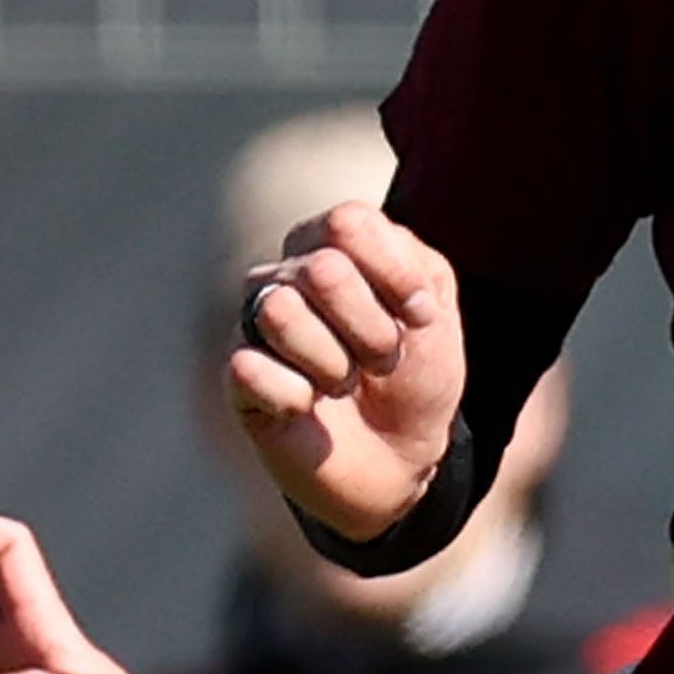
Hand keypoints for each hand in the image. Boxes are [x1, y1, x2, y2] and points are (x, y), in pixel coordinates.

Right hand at [225, 202, 470, 544]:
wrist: (401, 451)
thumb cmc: (417, 370)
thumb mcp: (436, 309)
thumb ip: (405, 264)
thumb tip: (335, 263)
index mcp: (333, 245)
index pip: (348, 223)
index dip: (397, 276)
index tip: (419, 316)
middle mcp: (285, 274)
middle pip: (323, 270)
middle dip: (372, 327)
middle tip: (380, 357)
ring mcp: (254, 323)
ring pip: (282, 313)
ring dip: (336, 363)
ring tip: (343, 381)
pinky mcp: (238, 375)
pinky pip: (252, 368)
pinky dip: (300, 397)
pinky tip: (309, 406)